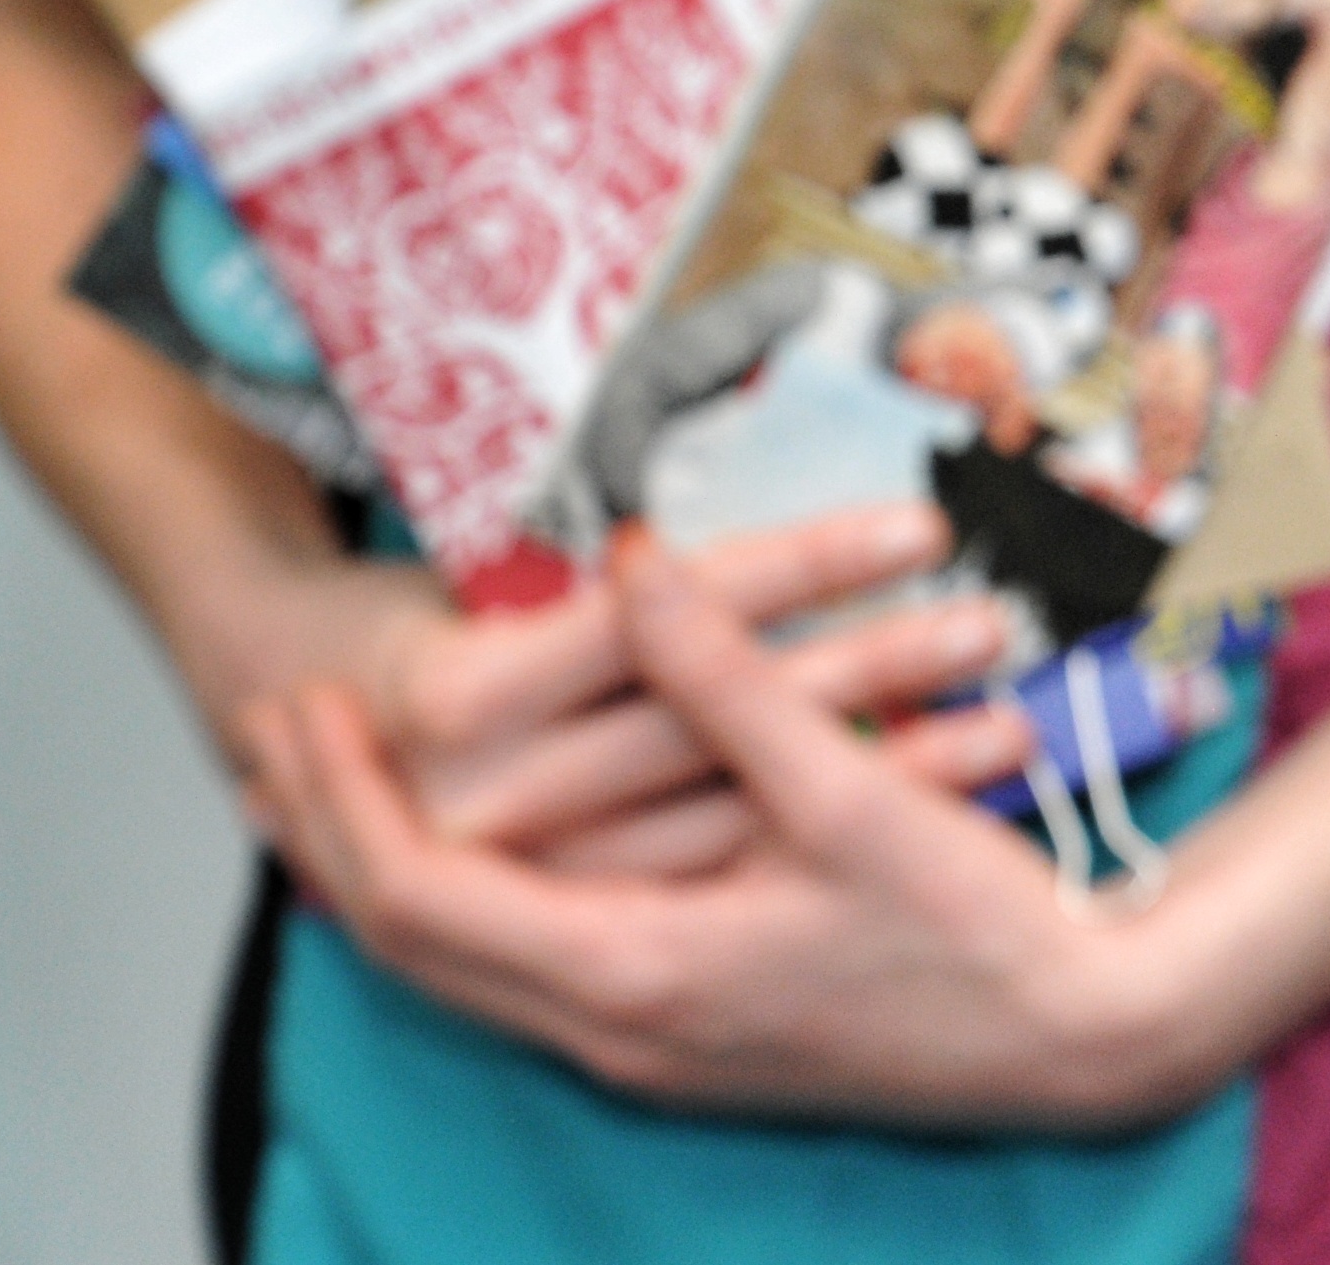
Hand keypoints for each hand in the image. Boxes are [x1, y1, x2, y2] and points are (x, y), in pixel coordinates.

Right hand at [239, 502, 1031, 877]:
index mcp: (461, 695)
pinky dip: (853, 821)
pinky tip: (957, 770)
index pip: (671, 616)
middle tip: (993, 611)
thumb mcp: (496, 568)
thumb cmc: (436, 625)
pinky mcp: (594, 930)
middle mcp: (492, 805)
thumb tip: (755, 398)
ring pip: (750, 809)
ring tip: (1008, 699)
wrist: (321, 735)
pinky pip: (753, 869)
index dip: (798, 567)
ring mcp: (540, 882)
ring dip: (891, 754)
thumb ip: (616, 555)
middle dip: (869, 662)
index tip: (919, 527)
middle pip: (720, 722)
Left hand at [242, 526, 1195, 1125]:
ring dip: (394, 875)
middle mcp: (619, 1030)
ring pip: (465, 971)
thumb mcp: (849, 793)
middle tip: (280, 742)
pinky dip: (479, 909)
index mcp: (635, 974)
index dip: (341, 798)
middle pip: (408, 946)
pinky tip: (490, 847)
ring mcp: (653, 1049)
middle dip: (327, 838)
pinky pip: (531, 979)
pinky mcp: (694, 1040)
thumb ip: (729, 680)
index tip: (301, 707)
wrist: (1081, 1038)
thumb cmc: (974, 931)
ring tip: (351, 786)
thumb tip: (641, 569)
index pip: (415, 897)